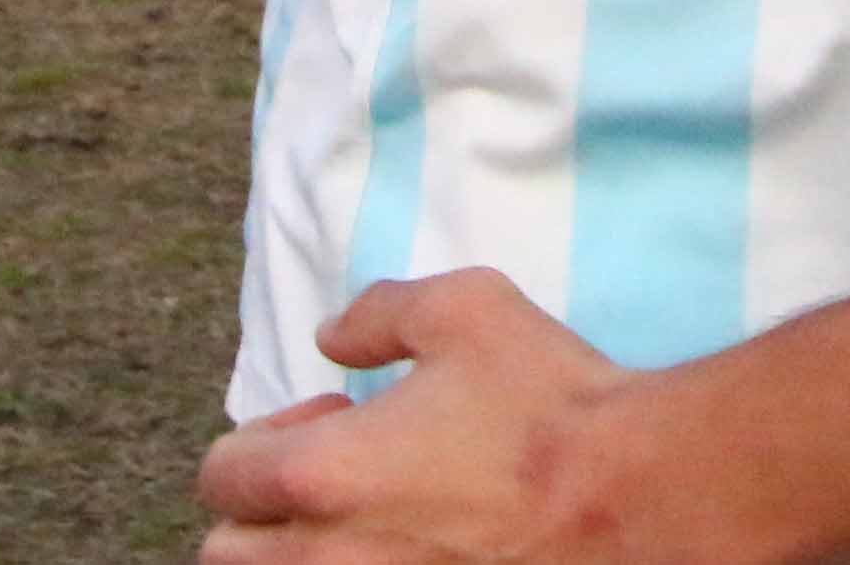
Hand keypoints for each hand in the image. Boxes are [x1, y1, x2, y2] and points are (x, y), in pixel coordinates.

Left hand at [196, 272, 647, 562]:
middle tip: (336, 471)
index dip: (264, 437)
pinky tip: (413, 542)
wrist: (628, 491)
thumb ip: (377, 313)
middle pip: (226, 553)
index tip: (332, 414)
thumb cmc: (546, 399)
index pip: (220, 476)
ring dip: (298, 549)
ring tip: (370, 514)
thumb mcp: (464, 308)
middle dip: (260, 507)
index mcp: (319, 474)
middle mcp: (324, 558)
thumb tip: (330, 337)